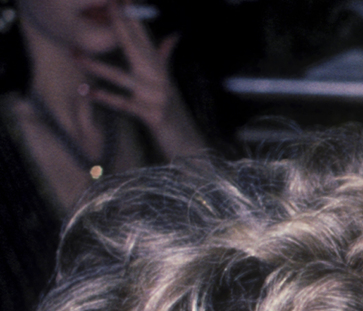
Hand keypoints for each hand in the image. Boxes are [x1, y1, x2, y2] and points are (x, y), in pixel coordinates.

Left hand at [79, 9, 206, 159]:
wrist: (188, 145)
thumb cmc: (173, 114)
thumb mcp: (168, 84)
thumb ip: (165, 57)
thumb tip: (173, 35)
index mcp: (160, 69)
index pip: (143, 38)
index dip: (130, 19)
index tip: (119, 2)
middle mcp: (159, 80)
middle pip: (135, 49)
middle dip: (119, 27)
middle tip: (106, 7)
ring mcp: (156, 97)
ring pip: (121, 77)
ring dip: (96, 65)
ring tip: (74, 54)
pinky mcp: (151, 115)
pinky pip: (123, 104)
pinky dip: (105, 97)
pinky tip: (87, 90)